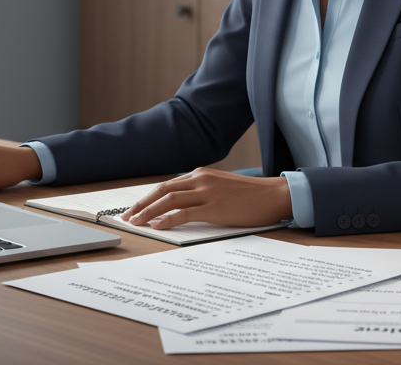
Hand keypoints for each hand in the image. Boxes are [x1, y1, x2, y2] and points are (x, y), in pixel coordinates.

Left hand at [121, 168, 291, 229]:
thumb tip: (181, 206)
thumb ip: (201, 192)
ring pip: (168, 200)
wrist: (273, 196)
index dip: (148, 197)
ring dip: (148, 212)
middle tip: (126, 216)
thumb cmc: (250, 196)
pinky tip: (156, 226)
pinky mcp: (214, 207)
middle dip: (141, 204)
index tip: (135, 208)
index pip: (167, 185)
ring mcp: (207, 192)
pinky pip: (183, 213)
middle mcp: (200, 179)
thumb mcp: (221, 188)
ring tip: (135, 222)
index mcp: (201, 174)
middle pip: (162, 190)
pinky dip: (166, 219)